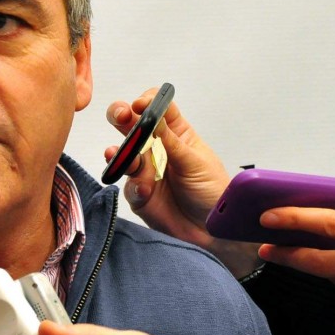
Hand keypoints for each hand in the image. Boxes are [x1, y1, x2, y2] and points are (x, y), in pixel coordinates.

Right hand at [106, 89, 260, 276]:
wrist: (213, 232)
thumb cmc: (213, 192)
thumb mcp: (196, 162)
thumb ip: (171, 141)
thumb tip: (154, 115)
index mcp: (177, 134)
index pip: (158, 107)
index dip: (147, 102)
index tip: (141, 106)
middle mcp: (157, 148)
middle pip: (132, 124)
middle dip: (121, 116)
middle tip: (121, 116)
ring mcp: (145, 170)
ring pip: (123, 153)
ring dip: (120, 153)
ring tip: (123, 158)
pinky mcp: (138, 194)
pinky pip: (127, 185)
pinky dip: (134, 186)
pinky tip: (145, 191)